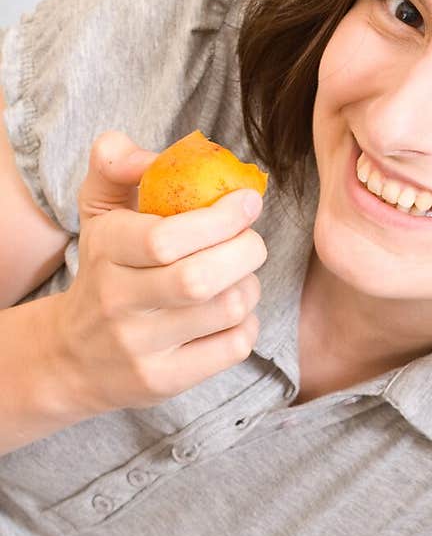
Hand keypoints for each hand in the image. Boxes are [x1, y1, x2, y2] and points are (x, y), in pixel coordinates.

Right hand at [51, 130, 266, 415]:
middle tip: (252, 242)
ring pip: (225, 311)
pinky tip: (234, 313)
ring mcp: (141, 347)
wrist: (75, 357)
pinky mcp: (165, 380)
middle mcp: (118, 302)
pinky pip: (232, 347)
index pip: (165, 237)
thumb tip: (149, 154)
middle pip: (201, 279)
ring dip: (250, 286)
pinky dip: (248, 324)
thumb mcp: (98, 212)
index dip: (220, 218)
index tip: (247, 203)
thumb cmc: (104, 271)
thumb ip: (115, 164)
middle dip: (246, 252)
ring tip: (241, 276)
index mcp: (105, 251)